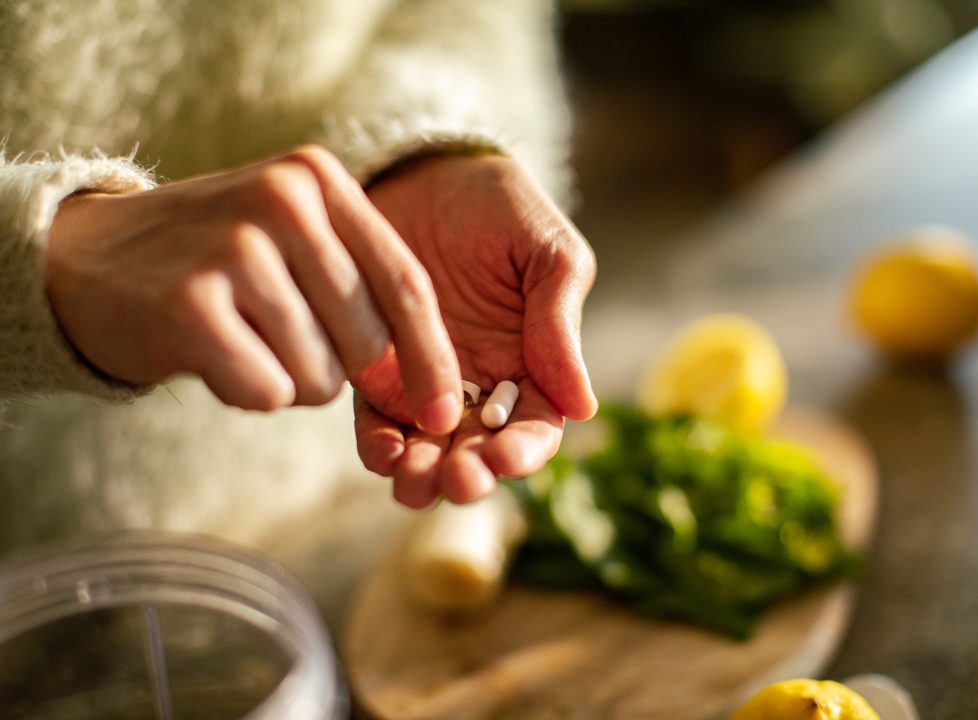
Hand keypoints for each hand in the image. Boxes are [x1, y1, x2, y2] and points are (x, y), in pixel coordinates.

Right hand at [46, 145, 462, 430]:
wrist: (88, 259)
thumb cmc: (215, 263)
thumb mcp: (291, 239)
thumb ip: (361, 287)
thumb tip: (431, 384)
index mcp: (318, 179)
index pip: (407, 283)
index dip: (433, 358)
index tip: (446, 413)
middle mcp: (283, 201)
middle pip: (368, 341)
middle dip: (336, 368)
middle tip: (277, 337)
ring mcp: (236, 249)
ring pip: (319, 376)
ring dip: (287, 379)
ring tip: (239, 336)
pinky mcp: (192, 305)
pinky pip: (267, 392)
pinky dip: (246, 391)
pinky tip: (211, 353)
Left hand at [354, 154, 597, 507]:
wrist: (424, 172)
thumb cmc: (499, 207)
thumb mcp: (547, 253)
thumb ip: (561, 322)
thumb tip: (583, 407)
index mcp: (533, 364)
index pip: (534, 428)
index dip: (523, 452)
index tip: (505, 458)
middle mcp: (480, 385)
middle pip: (479, 452)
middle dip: (468, 475)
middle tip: (455, 479)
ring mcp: (425, 381)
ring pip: (427, 449)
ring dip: (422, 475)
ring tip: (412, 480)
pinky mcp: (375, 369)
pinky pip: (376, 419)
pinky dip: (378, 445)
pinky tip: (381, 451)